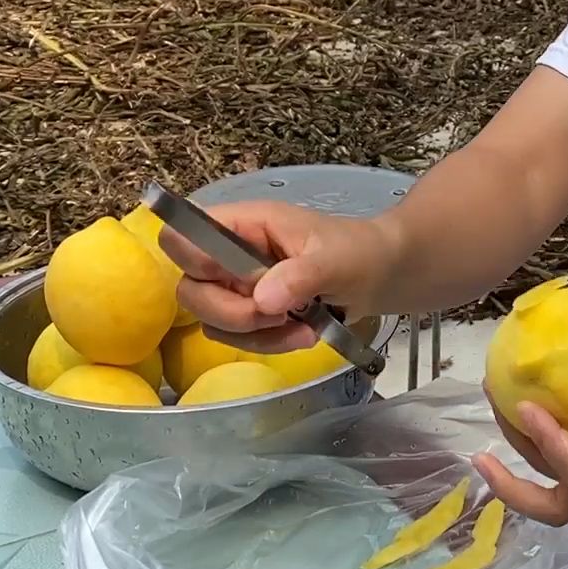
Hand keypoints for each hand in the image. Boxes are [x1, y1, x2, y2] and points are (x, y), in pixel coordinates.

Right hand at [155, 200, 404, 354]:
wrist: (382, 277)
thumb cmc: (358, 253)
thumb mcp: (336, 260)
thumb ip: (300, 275)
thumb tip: (261, 300)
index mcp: (245, 224)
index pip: (184, 233)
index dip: (194, 260)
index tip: (235, 280)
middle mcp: (231, 254)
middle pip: (189, 288)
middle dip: (231, 311)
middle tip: (275, 314)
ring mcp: (238, 286)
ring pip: (212, 320)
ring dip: (255, 333)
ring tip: (301, 327)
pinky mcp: (251, 314)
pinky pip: (237, 338)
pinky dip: (268, 344)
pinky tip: (303, 335)